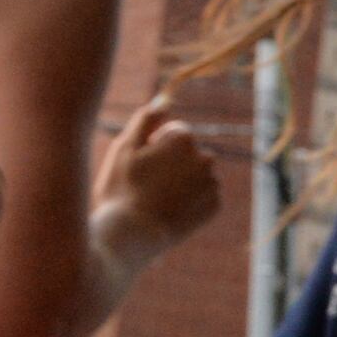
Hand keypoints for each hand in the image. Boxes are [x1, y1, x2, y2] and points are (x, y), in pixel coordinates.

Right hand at [94, 102, 223, 248]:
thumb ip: (146, 119)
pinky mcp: (215, 206)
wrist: (132, 234)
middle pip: (188, 154)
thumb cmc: (122, 188)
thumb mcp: (124, 147)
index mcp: (184, 139)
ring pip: (196, 175)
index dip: (155, 147)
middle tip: (149, 184)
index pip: (175, 133)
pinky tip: (171, 210)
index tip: (142, 165)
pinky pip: (204, 196)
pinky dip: (191, 201)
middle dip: (173, 163)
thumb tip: (165, 102)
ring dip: (183, 181)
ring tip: (158, 199)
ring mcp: (212, 183)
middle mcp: (206, 158)